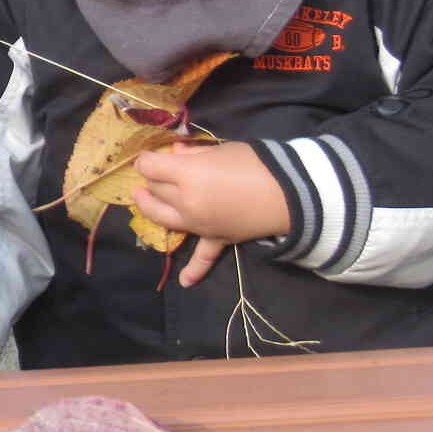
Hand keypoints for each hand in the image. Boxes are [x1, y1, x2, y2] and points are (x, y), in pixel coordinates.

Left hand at [130, 138, 290, 287]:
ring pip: (164, 218)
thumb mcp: (222, 149)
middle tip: (155, 172)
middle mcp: (186, 202)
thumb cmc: (256, 163)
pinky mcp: (217, 239)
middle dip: (152, 179)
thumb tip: (176, 153)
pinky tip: (185, 282)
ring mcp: (199, 225)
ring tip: (142, 200)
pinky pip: (203, 257)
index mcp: (187, 175)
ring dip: (150, 209)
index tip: (147, 158)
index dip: (146, 161)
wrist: (289, 193)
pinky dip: (194, 270)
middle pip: (156, 190)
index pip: (150, 167)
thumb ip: (194, 153)